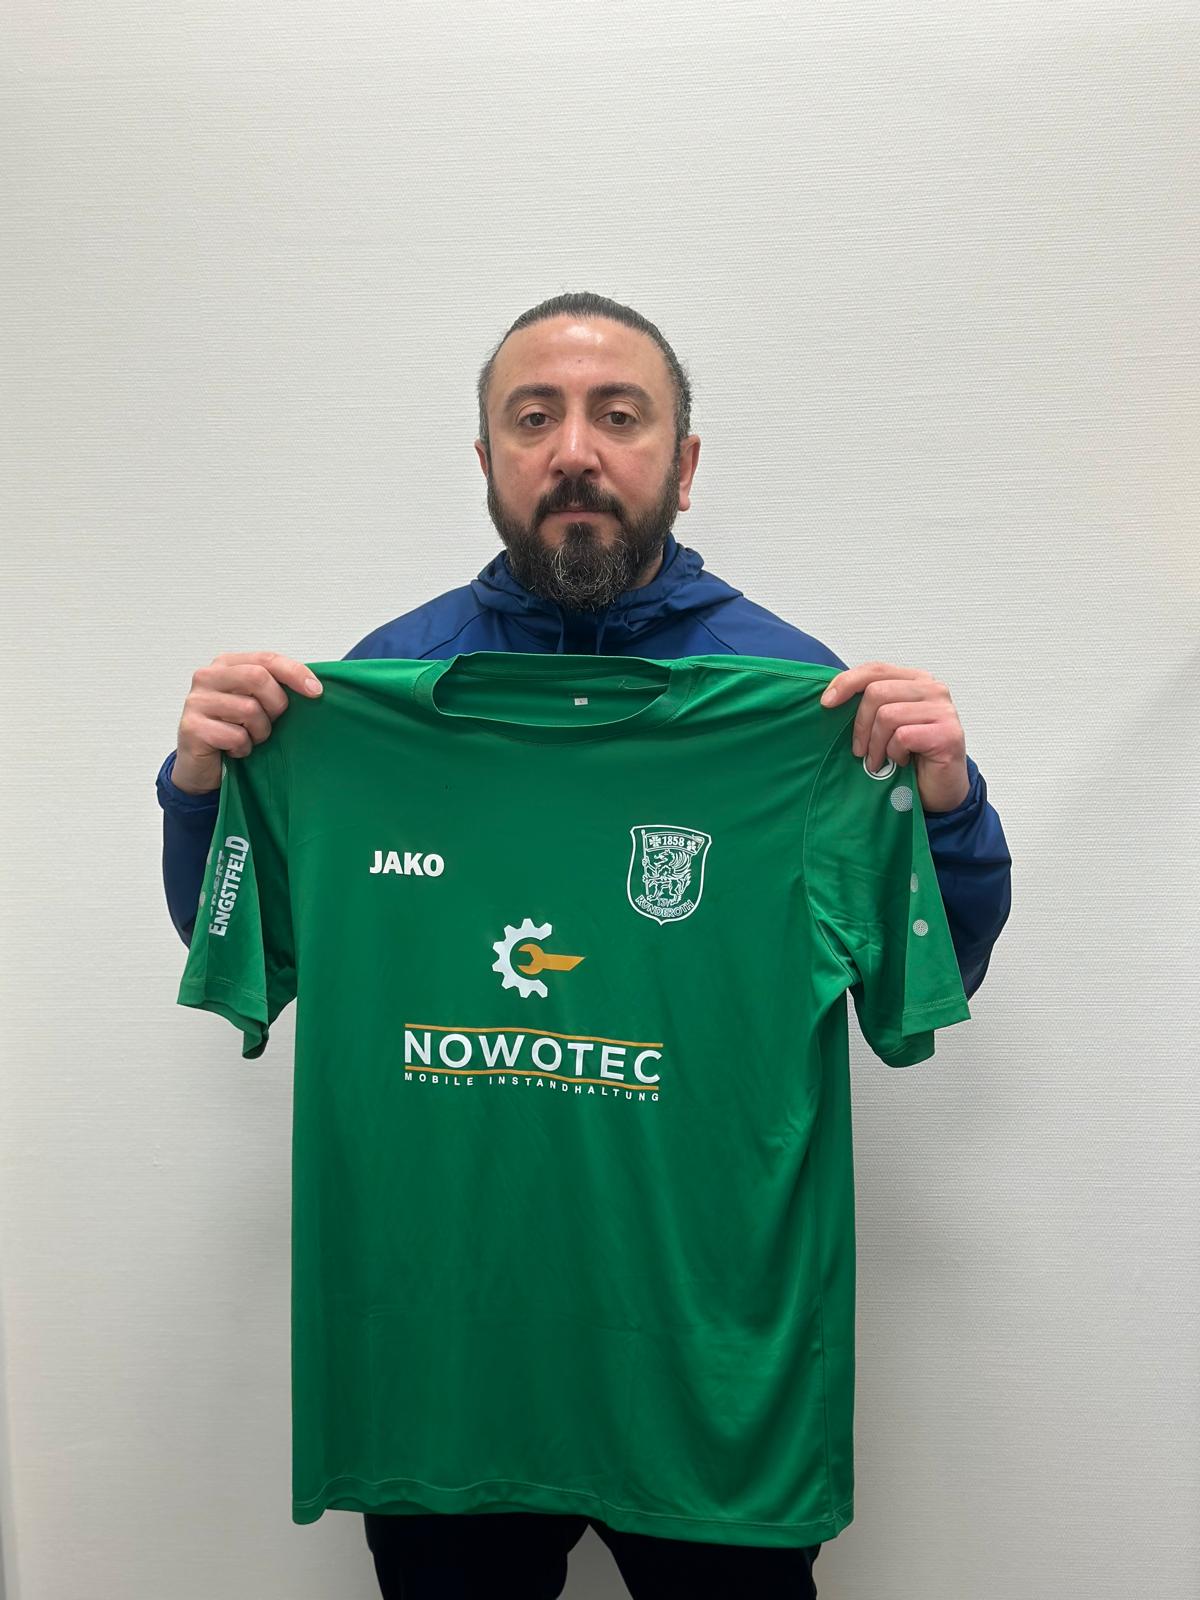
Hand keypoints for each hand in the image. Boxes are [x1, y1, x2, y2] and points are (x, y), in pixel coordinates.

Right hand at [172, 651, 322, 794]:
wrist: (203, 766)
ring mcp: (196, 701)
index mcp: (226, 664)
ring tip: (249, 738)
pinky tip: (234, 750)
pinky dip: (244, 747)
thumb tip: (313, 685)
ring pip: (249, 710)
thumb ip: (275, 686)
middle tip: (271, 722)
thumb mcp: (258, 703)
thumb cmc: (234, 730)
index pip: (266, 659)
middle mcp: (207, 677)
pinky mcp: (191, 727)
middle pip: (258, 678)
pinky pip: (236, 736)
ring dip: (259, 731)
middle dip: (275, 705)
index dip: (295, 673)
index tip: (316, 691)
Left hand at [820, 662, 970, 812]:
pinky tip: (901, 761)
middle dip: (860, 725)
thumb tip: (831, 696)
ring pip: (887, 715)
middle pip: (876, 692)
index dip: (847, 682)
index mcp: (917, 680)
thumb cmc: (912, 755)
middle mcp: (933, 689)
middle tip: (860, 751)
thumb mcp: (887, 723)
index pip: (875, 669)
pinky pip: (902, 736)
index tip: (827, 703)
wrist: (941, 788)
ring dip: (876, 744)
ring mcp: (943, 710)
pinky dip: (894, 753)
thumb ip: (872, 703)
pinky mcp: (947, 734)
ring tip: (879, 761)